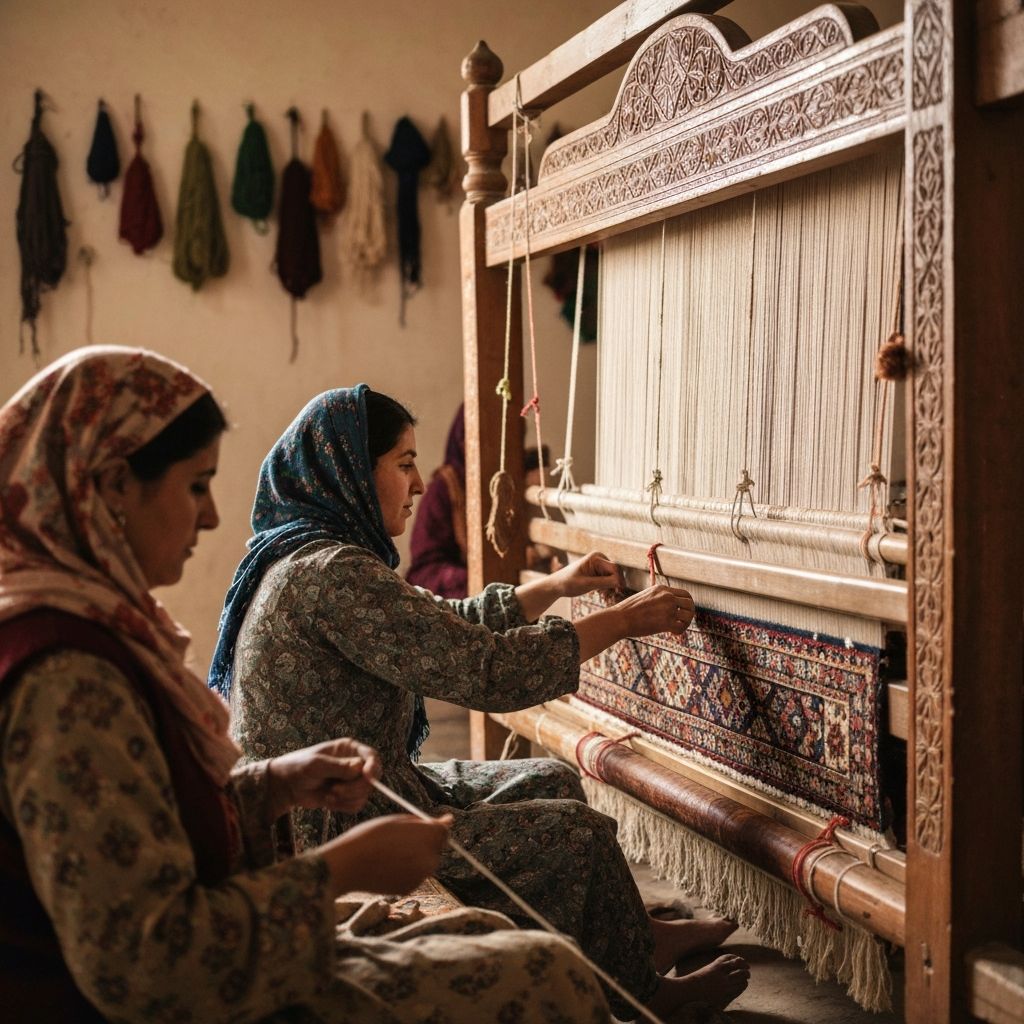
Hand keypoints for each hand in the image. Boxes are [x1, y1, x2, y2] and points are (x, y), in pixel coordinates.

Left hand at [266, 738, 381, 819]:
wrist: (286, 786)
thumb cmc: (299, 767)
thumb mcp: (317, 764)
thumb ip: (339, 766)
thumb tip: (360, 768)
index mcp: (349, 749)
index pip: (371, 756)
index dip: (373, 767)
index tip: (367, 777)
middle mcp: (353, 764)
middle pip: (370, 779)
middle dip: (354, 788)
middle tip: (335, 791)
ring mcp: (350, 781)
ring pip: (364, 794)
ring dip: (346, 798)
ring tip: (328, 795)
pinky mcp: (346, 796)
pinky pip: (355, 805)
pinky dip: (342, 806)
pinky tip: (328, 801)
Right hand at [320, 813, 452, 896]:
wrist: (349, 864)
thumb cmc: (371, 836)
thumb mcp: (398, 821)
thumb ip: (424, 822)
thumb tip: (448, 820)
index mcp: (428, 836)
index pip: (443, 830)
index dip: (433, 827)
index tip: (421, 827)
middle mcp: (430, 858)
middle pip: (436, 847)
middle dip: (425, 843)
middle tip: (400, 840)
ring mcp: (421, 876)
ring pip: (426, 862)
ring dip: (416, 856)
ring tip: (391, 852)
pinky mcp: (411, 888)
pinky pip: (415, 875)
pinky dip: (407, 870)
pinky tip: (388, 866)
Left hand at [549, 551, 623, 598]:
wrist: (557, 585)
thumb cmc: (568, 583)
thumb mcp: (587, 584)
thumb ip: (604, 582)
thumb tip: (621, 582)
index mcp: (596, 557)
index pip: (615, 568)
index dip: (619, 580)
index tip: (619, 592)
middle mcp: (600, 558)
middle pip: (616, 572)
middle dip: (614, 584)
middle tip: (608, 596)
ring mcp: (599, 564)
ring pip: (613, 576)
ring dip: (610, 587)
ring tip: (602, 595)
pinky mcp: (598, 570)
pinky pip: (608, 579)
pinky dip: (606, 587)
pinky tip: (600, 593)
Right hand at [615, 584, 694, 637]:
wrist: (620, 619)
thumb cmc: (629, 611)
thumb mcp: (645, 597)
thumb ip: (658, 599)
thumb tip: (669, 607)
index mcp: (662, 589)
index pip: (685, 594)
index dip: (686, 604)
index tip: (681, 612)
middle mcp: (667, 596)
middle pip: (690, 603)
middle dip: (689, 613)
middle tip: (682, 621)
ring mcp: (668, 608)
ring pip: (688, 615)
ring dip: (685, 623)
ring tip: (676, 628)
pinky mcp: (666, 622)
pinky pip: (681, 627)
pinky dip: (679, 631)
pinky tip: (672, 633)